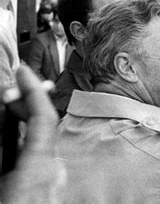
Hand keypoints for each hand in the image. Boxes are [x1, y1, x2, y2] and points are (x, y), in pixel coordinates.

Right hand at [0, 63, 64, 202]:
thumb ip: (1, 143)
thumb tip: (4, 110)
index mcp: (41, 166)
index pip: (42, 117)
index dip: (32, 90)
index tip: (23, 71)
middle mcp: (54, 169)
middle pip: (43, 125)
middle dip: (24, 105)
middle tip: (7, 91)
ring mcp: (55, 179)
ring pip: (40, 140)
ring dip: (22, 124)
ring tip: (7, 110)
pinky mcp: (52, 186)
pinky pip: (40, 155)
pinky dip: (26, 142)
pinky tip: (12, 140)